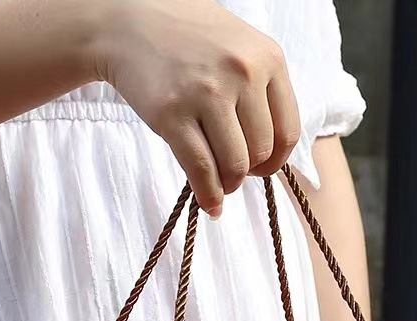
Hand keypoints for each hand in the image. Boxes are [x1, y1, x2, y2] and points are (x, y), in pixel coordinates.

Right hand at [86, 0, 300, 215]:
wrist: (129, 22)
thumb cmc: (187, 38)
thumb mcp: (239, 46)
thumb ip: (260, 89)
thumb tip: (271, 152)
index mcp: (267, 57)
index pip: (288, 132)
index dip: (274, 160)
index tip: (260, 167)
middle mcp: (242, 73)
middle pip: (261, 152)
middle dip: (247, 172)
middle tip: (231, 170)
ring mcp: (206, 93)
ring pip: (234, 166)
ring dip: (228, 184)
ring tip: (219, 182)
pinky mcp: (172, 114)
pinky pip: (201, 170)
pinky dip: (208, 194)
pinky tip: (208, 202)